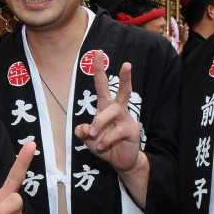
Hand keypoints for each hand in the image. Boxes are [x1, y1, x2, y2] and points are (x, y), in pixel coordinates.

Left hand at [74, 50, 142, 174]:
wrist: (119, 161)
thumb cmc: (103, 144)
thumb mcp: (87, 138)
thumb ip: (82, 132)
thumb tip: (85, 128)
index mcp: (106, 106)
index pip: (102, 84)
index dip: (100, 69)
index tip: (98, 52)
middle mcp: (118, 109)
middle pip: (123, 90)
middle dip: (125, 77)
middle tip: (127, 63)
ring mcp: (127, 119)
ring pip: (113, 112)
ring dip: (100, 122)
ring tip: (93, 135)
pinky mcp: (132, 131)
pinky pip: (116, 132)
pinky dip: (105, 140)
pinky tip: (102, 146)